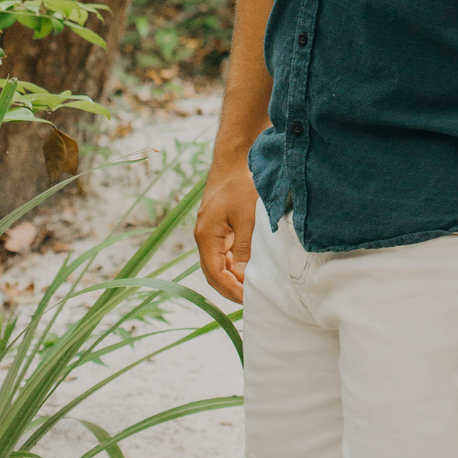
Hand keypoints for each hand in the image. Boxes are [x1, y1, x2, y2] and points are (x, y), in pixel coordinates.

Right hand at [194, 163, 257, 303]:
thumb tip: (242, 275)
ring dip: (232, 277)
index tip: (248, 299)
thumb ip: (244, 247)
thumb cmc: (240, 184)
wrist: (235, 158)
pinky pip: (224, 252)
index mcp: (206, 236)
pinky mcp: (221, 226)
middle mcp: (205, 237)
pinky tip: (249, 267)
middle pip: (213, 272)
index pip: (214, 274)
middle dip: (230, 288)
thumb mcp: (247, 217)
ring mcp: (212, 232)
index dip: (230, 290)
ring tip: (253, 287)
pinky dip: (234, 263)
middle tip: (252, 298)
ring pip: (219, 263)